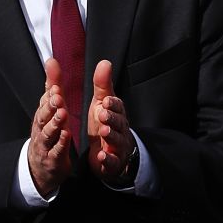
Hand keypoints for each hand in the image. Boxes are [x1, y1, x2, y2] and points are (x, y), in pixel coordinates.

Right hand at [28, 59, 72, 196]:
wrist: (41, 166)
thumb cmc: (49, 131)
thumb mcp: (51, 108)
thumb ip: (52, 85)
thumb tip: (51, 60)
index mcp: (42, 115)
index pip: (44, 103)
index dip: (50, 95)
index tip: (57, 87)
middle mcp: (41, 128)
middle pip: (43, 117)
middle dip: (50, 107)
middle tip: (59, 97)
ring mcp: (45, 144)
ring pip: (48, 133)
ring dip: (55, 124)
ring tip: (63, 114)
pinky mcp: (52, 159)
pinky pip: (56, 151)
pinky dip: (60, 143)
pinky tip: (66, 135)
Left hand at [86, 60, 136, 183]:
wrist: (111, 151)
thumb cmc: (105, 123)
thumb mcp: (102, 103)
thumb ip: (102, 84)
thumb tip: (104, 61)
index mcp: (116, 113)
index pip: (117, 106)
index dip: (112, 104)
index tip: (105, 100)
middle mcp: (120, 128)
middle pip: (119, 122)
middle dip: (112, 118)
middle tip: (103, 114)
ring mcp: (118, 145)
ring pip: (117, 140)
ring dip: (112, 136)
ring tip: (104, 133)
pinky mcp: (113, 161)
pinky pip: (113, 161)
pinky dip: (109, 158)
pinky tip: (102, 156)